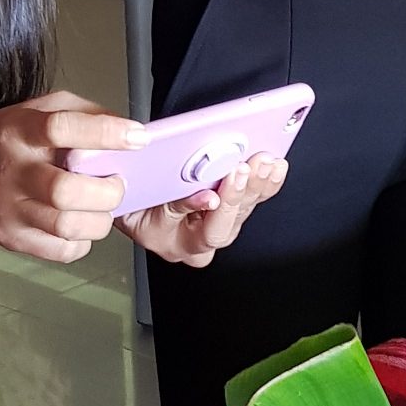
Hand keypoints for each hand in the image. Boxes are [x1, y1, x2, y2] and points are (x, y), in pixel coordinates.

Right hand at [0, 92, 146, 264]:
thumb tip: (126, 131)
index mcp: (19, 131)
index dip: (105, 133)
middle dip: (107, 190)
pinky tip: (79, 223)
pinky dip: (82, 240)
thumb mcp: (33, 110)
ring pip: (68, 226)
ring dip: (100, 219)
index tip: (136, 137)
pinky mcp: (11, 238)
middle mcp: (12, 171)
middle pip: (66, 191)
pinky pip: (62, 250)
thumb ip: (79, 114)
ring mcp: (9, 210)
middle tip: (116, 184)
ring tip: (101, 206)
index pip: (62, 129)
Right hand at [122, 152, 288, 266]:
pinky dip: (265, 183)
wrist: (132, 199)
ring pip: (243, 212)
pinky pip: (253, 201)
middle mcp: (197, 242)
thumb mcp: (132, 199)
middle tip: (243, 169)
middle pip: (226, 225)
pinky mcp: (231, 212)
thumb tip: (189, 186)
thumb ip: (157, 194)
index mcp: (171, 242)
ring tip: (263, 163)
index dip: (200, 211)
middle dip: (237, 194)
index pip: (193, 233)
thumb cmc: (131, 199)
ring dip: (256, 185)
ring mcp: (217, 228)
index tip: (208, 197)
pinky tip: (274, 168)